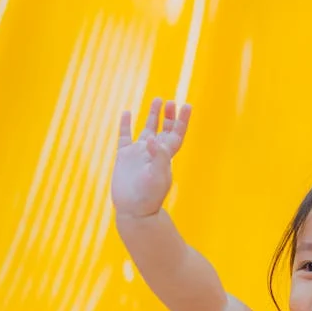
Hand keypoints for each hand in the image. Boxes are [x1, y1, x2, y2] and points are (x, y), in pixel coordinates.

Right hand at [111, 98, 190, 218]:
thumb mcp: (157, 176)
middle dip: (169, 116)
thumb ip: (157, 156)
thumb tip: (151, 138)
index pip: (177, 134)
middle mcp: (153, 152)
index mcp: (165, 156)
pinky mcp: (124, 157)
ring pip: (147, 129)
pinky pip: (125, 136)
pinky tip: (128, 112)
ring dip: (153, 116)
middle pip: (165, 129)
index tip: (187, 106)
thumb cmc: (149, 197)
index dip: (183, 120)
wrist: (134, 211)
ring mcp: (138, 154)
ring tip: (157, 100)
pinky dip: (126, 124)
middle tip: (171, 101)